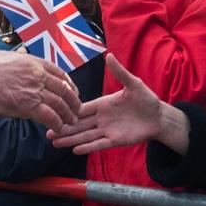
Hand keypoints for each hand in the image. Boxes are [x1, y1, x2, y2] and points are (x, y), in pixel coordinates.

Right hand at [0, 51, 80, 131]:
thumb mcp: (3, 55)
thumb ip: (15, 58)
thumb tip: (15, 59)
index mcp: (32, 62)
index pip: (58, 72)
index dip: (69, 82)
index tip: (73, 89)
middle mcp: (37, 75)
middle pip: (63, 88)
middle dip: (73, 100)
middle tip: (77, 108)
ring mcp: (34, 90)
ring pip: (60, 103)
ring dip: (68, 114)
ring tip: (72, 121)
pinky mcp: (28, 106)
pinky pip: (50, 116)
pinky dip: (57, 123)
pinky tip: (59, 128)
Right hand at [48, 54, 188, 154]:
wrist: (158, 117)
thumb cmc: (146, 99)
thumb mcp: (134, 84)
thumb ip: (120, 72)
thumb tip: (109, 55)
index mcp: (103, 104)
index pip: (82, 107)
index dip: (67, 109)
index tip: (52, 109)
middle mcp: (101, 118)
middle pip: (78, 124)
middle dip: (63, 127)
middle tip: (47, 132)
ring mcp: (107, 130)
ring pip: (85, 136)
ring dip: (71, 139)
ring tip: (55, 143)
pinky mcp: (115, 140)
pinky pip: (99, 144)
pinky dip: (88, 147)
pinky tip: (75, 150)